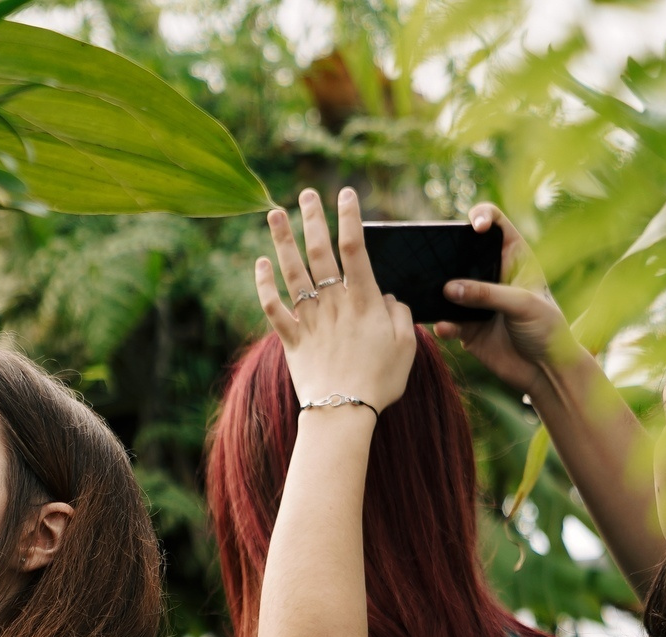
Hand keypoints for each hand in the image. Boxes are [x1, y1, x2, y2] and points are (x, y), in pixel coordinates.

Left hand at [256, 186, 415, 414]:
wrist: (344, 414)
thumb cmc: (381, 381)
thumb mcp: (406, 345)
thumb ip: (399, 313)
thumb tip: (387, 295)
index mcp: (364, 301)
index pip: (355, 248)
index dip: (350, 217)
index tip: (346, 193)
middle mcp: (334, 304)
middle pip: (320, 253)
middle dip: (313, 219)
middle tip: (306, 194)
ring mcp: (310, 321)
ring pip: (292, 273)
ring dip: (282, 240)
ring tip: (274, 213)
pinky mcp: (292, 340)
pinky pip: (273, 308)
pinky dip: (264, 285)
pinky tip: (259, 264)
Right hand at [433, 203, 574, 398]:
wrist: (545, 371)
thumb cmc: (547, 329)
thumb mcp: (523, 304)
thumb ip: (487, 294)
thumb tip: (448, 288)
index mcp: (513, 258)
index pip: (494, 224)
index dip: (481, 217)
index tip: (473, 228)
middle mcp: (491, 276)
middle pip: (461, 254)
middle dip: (445, 255)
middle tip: (435, 263)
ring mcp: (476, 302)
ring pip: (447, 288)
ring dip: (437, 292)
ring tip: (436, 298)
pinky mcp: (465, 328)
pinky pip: (446, 321)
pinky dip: (442, 324)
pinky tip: (445, 328)